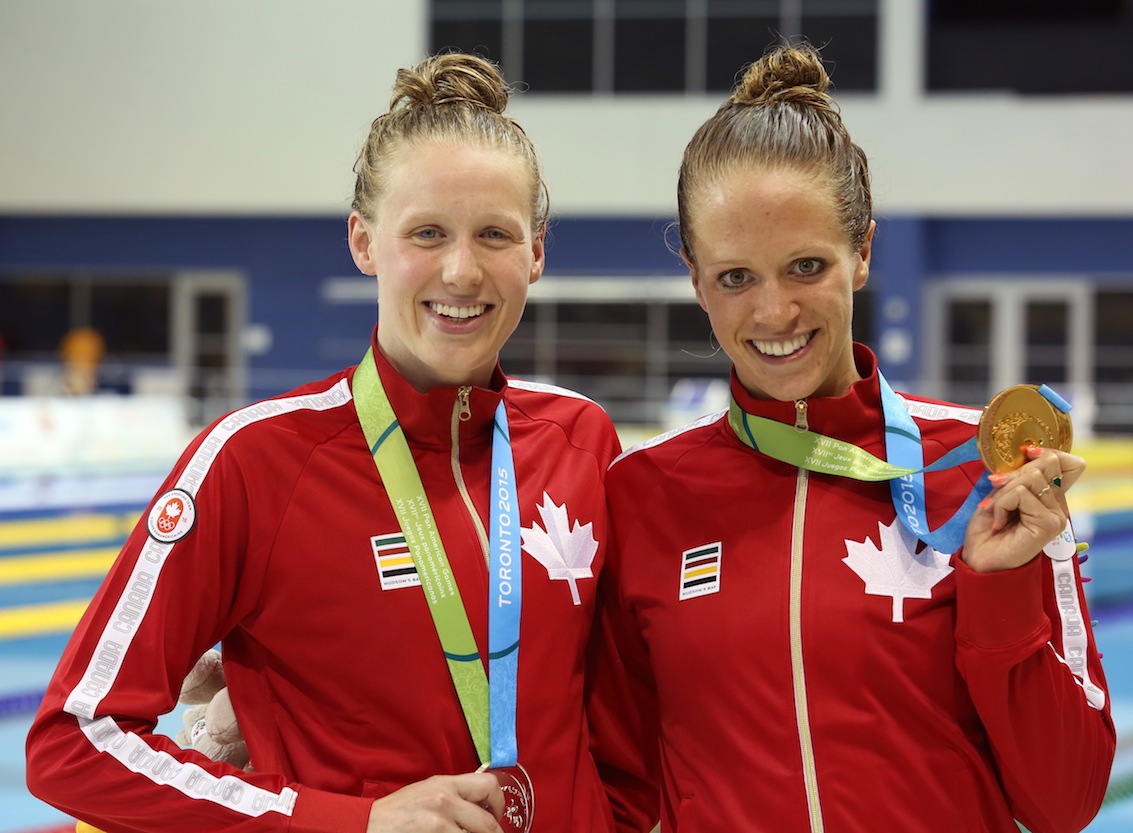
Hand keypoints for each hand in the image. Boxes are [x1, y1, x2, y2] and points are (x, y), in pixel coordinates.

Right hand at [366, 772, 504, 831]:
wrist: (365, 826)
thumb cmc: (395, 813)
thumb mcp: (425, 792)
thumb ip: (453, 795)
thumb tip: (482, 806)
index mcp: (444, 784)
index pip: (489, 784)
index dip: (499, 803)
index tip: (496, 816)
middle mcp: (445, 801)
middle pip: (489, 823)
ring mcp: (439, 824)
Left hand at [962, 447, 1085, 572]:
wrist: (979, 560)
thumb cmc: (988, 529)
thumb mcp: (1001, 495)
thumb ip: (1017, 477)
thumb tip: (1027, 453)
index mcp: (1050, 497)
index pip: (1069, 463)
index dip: (1048, 452)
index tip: (1025, 455)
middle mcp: (1058, 506)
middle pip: (1049, 463)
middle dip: (1015, 473)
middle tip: (997, 491)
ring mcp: (1056, 516)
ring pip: (1032, 477)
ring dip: (1004, 491)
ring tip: (996, 511)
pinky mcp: (1048, 524)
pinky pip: (1021, 494)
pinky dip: (1001, 503)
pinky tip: (998, 522)